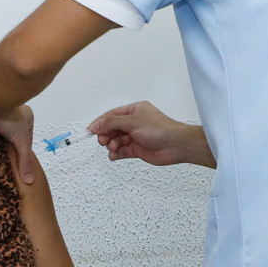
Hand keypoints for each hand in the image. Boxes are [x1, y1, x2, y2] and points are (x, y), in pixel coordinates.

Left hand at [0, 90, 38, 185]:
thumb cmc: (10, 118)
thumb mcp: (21, 141)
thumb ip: (25, 160)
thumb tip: (30, 181)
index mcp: (26, 117)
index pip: (25, 138)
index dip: (21, 151)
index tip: (17, 164)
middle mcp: (12, 115)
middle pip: (10, 136)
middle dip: (6, 147)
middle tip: (3, 164)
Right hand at [88, 102, 214, 168]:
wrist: (176, 145)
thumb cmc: (161, 129)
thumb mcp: (133, 122)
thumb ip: (112, 123)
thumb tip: (97, 124)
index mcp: (134, 111)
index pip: (112, 115)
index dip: (100, 123)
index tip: (91, 130)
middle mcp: (135, 123)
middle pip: (112, 128)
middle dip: (106, 135)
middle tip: (103, 140)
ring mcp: (136, 136)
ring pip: (116, 140)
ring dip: (112, 145)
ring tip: (113, 147)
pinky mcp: (138, 149)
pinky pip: (122, 151)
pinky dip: (116, 153)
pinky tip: (114, 155)